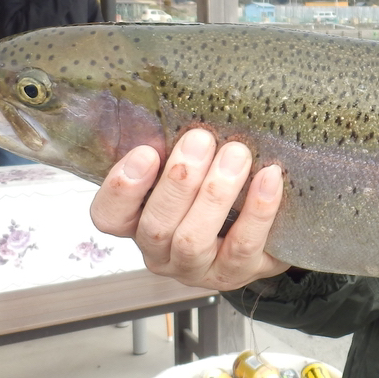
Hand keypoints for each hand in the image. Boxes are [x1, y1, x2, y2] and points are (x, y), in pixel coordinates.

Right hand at [90, 129, 289, 291]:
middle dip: (178, 181)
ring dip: (214, 194)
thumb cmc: (222, 196)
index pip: (110, 217)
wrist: (268, 235)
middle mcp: (162, 253)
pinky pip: (243, 246)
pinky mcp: (237, 274)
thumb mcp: (193, 174)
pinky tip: (268, 178)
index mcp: (140, 224)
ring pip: (192, 240)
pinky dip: (258, 210)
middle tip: (200, 139)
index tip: (146, 151)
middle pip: (156, 227)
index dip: (122, 188)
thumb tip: (183, 102)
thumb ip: (179, 151)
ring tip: (236, 154)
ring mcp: (198, 270)